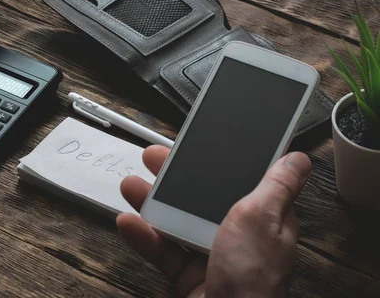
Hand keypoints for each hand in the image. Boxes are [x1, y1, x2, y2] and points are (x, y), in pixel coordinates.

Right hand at [117, 145, 311, 296]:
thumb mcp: (264, 220)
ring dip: (151, 202)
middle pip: (202, 197)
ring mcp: (210, 254)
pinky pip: (161, 249)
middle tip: (154, 159)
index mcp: (262, 219)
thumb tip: (296, 159)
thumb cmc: (253, 281)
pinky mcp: (187, 273)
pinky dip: (143, 237)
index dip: (217, 162)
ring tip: (132, 186)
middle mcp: (237, 236)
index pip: (240, 181)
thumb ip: (276, 186)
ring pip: (177, 220)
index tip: (196, 145)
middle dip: (175, 177)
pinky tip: (130, 223)